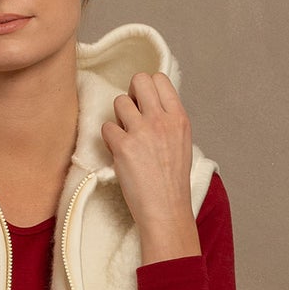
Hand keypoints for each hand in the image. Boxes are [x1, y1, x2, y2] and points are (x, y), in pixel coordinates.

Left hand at [100, 71, 199, 258]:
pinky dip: (109, 140)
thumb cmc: (172, 183)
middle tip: (131, 115)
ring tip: (126, 138)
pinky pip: (107, 128)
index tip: (144, 104)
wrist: (166, 210)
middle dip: (131, 94)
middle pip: (138, 80)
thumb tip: (149, 104)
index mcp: (179, 118)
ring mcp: (142, 132)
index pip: (159, 79)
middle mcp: (162, 120)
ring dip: (118, 118)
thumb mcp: (181, 144)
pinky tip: (119, 154)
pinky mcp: (124, 147)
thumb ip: (168, 121)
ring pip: (119, 102)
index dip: (147, 88)